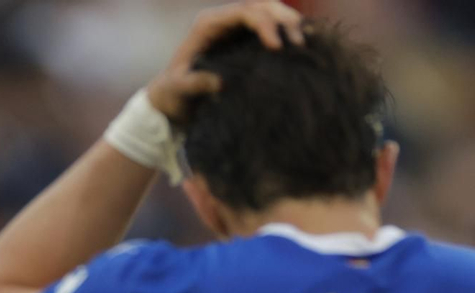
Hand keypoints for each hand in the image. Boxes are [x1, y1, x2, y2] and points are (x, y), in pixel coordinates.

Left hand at [147, 2, 304, 121]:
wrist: (170, 100)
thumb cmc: (172, 94)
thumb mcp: (178, 90)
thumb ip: (195, 84)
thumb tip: (220, 83)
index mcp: (208, 25)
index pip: (243, 12)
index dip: (264, 24)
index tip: (277, 47)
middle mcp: (224, 21)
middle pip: (261, 6)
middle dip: (283, 18)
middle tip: (299, 42)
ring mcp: (235, 30)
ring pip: (268, 14)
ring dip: (288, 25)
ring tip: (304, 44)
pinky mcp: (243, 43)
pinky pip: (268, 32)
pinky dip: (284, 37)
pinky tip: (300, 50)